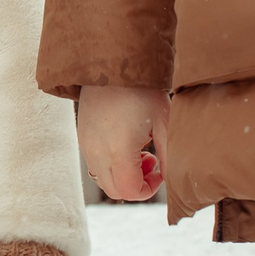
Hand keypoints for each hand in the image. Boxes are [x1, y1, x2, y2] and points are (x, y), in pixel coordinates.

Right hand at [79, 84, 168, 201]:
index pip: (130, 191)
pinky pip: (95, 164)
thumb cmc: (141, 90)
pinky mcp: (82, 136)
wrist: (112, 64)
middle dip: (136, 185)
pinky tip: (124, 142)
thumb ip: (168, 154)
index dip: (149, 189)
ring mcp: (86, 145)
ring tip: (139, 152)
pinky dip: (111, 164)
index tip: (160, 170)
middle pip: (115, 191)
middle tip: (152, 163)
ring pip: (103, 179)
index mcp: (118, 151)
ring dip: (123, 175)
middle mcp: (97, 152)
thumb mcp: (163, 123)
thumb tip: (171, 176)